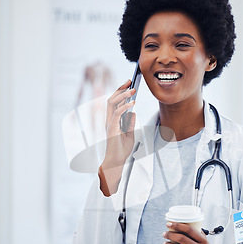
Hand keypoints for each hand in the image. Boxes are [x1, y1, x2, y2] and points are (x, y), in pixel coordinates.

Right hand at [98, 80, 135, 195]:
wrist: (116, 161)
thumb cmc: (121, 150)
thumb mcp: (129, 135)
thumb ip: (130, 124)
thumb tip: (132, 113)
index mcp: (113, 120)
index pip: (114, 102)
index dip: (120, 92)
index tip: (128, 84)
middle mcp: (109, 120)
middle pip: (111, 99)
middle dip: (120, 88)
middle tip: (130, 81)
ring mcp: (109, 123)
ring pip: (112, 103)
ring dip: (122, 95)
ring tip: (132, 90)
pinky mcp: (112, 128)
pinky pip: (117, 113)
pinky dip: (124, 106)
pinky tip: (132, 103)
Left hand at [163, 222, 220, 243]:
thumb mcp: (206, 243)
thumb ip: (198, 234)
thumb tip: (188, 224)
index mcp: (203, 241)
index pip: (190, 230)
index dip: (178, 225)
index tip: (169, 224)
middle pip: (181, 238)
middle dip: (170, 235)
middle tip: (165, 234)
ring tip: (165, 243)